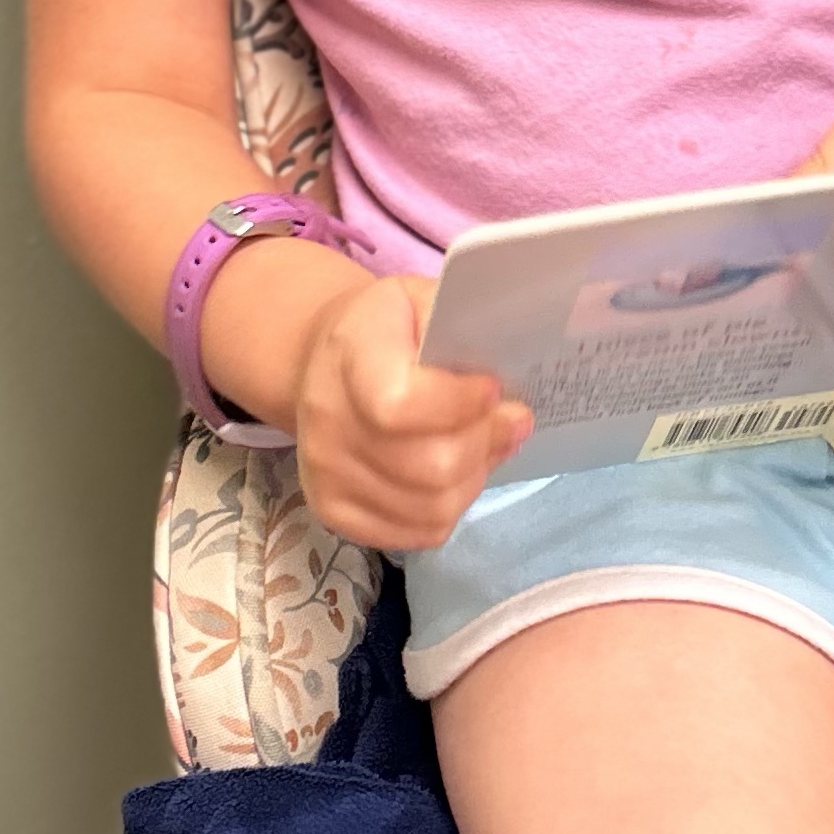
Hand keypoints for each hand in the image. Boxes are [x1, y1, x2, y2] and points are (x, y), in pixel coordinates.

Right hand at [293, 271, 531, 550]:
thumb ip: (465, 331)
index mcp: (348, 358)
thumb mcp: (421, 300)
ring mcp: (326, 477)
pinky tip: (455, 474)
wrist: (323, 363)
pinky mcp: (334, 512)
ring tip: (483, 445)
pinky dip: (450, 507)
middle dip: (485, 442)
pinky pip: (417, 533)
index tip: (492, 386)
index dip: (459, 405)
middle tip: (510, 418)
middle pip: (430, 466)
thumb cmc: (387, 329)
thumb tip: (508, 384)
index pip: (400, 406)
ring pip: (433, 508)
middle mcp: (327, 424)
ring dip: (475, 478)